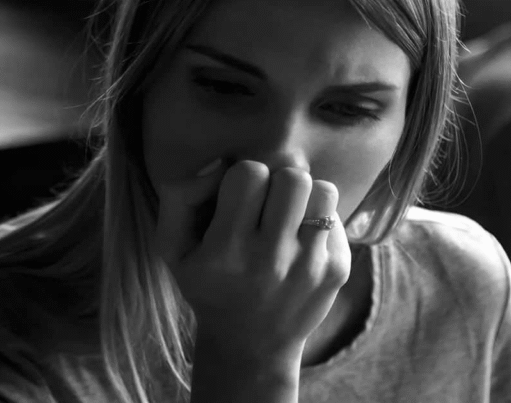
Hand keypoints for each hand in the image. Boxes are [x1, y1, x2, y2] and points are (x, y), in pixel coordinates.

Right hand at [154, 159, 351, 367]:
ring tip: (289, 216)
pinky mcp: (337, 271)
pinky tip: (302, 241)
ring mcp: (309, 266)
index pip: (250, 172)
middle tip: (267, 205)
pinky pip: (336, 217)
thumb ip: (180, 197)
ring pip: (323, 191)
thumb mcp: (173, 248)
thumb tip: (220, 163)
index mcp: (226, 250)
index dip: (244, 178)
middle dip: (277, 182)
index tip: (239, 199)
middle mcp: (271, 259)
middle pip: (293, 177)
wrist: (250, 346)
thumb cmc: (208, 286)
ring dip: (304, 197)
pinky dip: (319, 221)